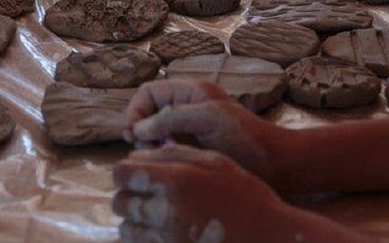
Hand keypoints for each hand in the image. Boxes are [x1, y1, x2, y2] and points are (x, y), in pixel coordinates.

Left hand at [112, 144, 290, 242]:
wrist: (268, 236)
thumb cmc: (244, 194)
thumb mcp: (213, 161)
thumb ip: (173, 154)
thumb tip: (136, 155)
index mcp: (175, 180)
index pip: (122, 173)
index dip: (124, 171)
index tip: (133, 173)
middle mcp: (166, 211)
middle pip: (120, 202)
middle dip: (126, 195)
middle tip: (142, 194)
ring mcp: (167, 238)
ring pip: (126, 228)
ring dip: (133, 219)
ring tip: (152, 214)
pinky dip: (142, 238)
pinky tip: (159, 231)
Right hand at [125, 79, 280, 182]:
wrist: (277, 164)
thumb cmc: (246, 139)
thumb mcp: (207, 120)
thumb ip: (170, 117)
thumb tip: (138, 129)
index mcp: (190, 91)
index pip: (147, 92)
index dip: (135, 111)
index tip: (133, 135)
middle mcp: (187, 106)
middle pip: (147, 113)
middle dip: (141, 131)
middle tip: (149, 151)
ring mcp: (190, 128)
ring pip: (155, 133)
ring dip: (151, 146)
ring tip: (163, 158)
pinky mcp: (195, 147)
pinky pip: (167, 147)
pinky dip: (163, 155)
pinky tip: (173, 164)